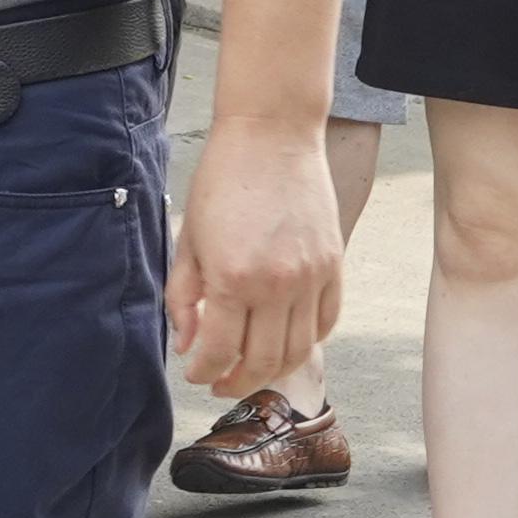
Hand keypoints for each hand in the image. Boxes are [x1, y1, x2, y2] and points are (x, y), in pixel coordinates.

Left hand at [168, 115, 343, 397]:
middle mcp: (277, 285)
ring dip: (273, 371)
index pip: (219, 351)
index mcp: (232, 278)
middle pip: (262, 362)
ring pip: (298, 351)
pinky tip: (285, 340)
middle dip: (236, 382)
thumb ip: (183, 296)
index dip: (203, 372)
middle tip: (220, 382)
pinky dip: (307, 341)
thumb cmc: (222, 180)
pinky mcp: (334, 266)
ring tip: (251, 370)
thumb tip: (187, 344)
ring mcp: (312, 278)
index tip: (195, 373)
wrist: (272, 135)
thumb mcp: (188, 238)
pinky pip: (326, 322)